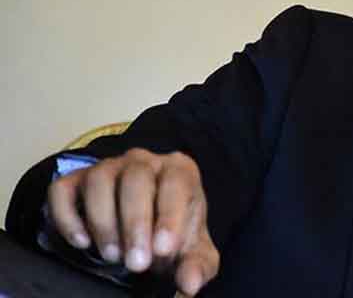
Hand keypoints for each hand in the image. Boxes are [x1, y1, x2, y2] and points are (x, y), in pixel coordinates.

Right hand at [47, 149, 219, 295]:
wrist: (146, 229)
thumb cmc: (172, 235)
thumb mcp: (192, 252)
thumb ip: (197, 265)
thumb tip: (190, 284)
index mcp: (179, 170)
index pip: (176, 182)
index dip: (169, 215)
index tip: (162, 249)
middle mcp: (143, 161)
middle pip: (136, 178)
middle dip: (135, 223)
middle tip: (136, 263)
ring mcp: (108, 167)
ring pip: (99, 179)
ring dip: (103, 220)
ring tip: (112, 255)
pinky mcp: (77, 181)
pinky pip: (62, 189)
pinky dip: (66, 216)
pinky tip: (82, 243)